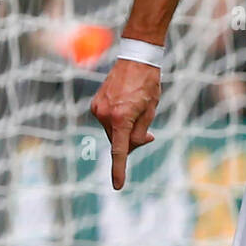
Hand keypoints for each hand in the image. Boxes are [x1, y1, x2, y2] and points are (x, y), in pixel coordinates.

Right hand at [90, 59, 160, 189]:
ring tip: (136, 109)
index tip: (117, 185)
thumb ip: (141, 133)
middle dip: (131, 142)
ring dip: (124, 130)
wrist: (136, 59)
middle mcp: (104, 115)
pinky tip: (127, 106)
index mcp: (120, 118)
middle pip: (118, 142)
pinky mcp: (95, 104)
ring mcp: (97, 109)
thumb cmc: (148, 84)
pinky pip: (107, 121)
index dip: (119, 169)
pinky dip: (117, 121)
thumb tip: (133, 145)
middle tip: (147, 132)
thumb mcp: (151, 111)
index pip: (119, 151)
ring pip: (113, 132)